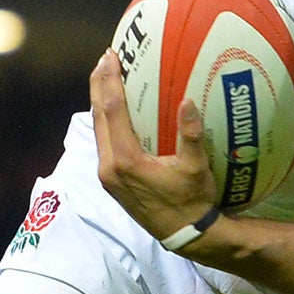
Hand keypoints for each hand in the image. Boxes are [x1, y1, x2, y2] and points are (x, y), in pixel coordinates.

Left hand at [89, 51, 219, 241]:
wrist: (184, 235)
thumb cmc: (192, 201)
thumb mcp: (195, 168)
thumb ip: (190, 135)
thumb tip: (188, 101)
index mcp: (125, 160)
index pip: (112, 111)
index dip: (110, 81)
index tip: (110, 58)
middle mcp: (108, 166)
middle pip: (97, 117)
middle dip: (98, 85)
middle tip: (105, 59)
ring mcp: (106, 175)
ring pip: (97, 130)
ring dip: (99, 102)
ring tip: (104, 77)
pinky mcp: (110, 181)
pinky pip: (103, 142)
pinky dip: (105, 120)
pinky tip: (112, 110)